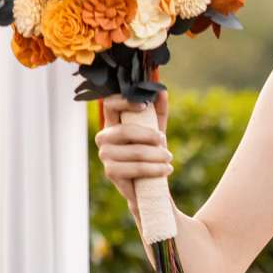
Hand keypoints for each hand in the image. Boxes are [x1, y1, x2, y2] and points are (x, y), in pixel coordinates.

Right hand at [94, 94, 170, 213]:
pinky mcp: (111, 173)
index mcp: (112, 123)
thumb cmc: (150, 150)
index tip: (144, 106)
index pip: (110, 104)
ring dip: (156, 155)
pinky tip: (165, 170)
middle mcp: (104, 138)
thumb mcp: (156, 128)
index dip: (125, 102)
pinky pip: (135, 169)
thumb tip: (161, 91)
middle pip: (125, 131)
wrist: (148, 181)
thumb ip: (158, 110)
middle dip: (149, 136)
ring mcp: (105, 156)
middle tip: (163, 141)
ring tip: (169, 159)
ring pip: (134, 152)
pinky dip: (154, 169)